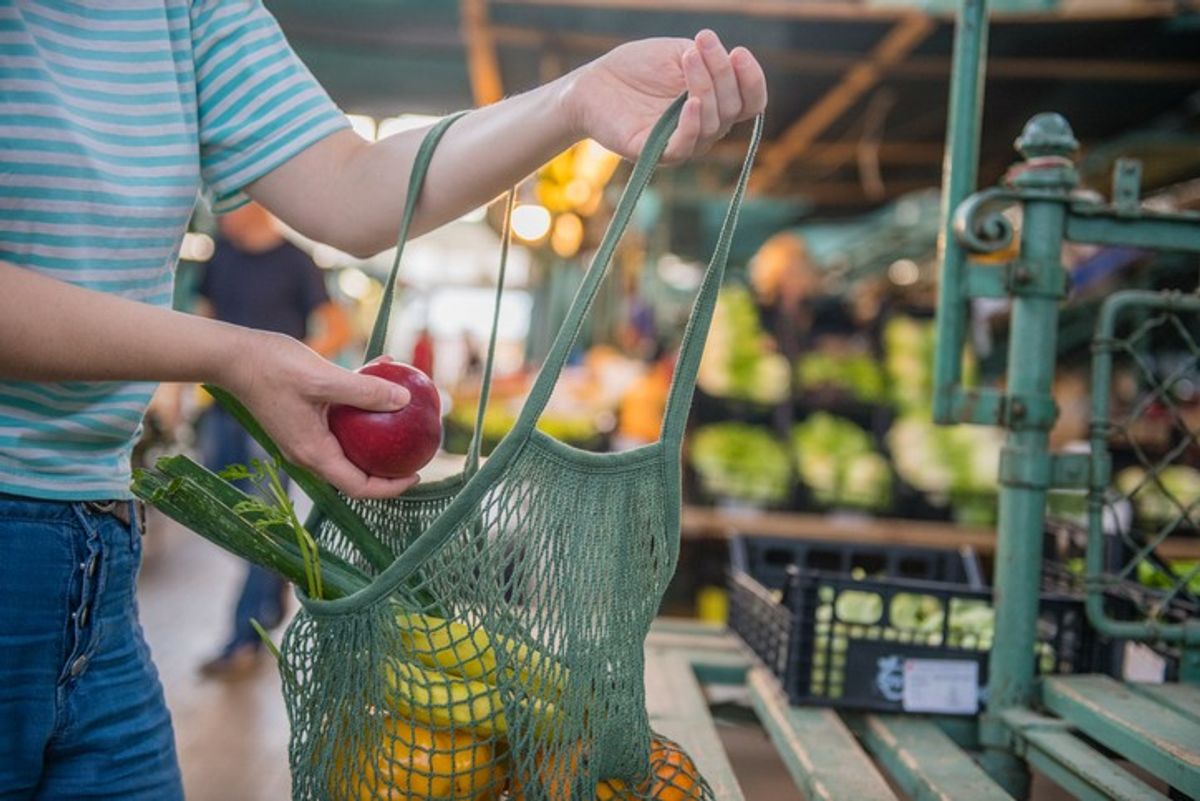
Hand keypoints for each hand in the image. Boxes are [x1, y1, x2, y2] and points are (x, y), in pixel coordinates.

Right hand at [223, 332, 419, 498]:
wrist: (233, 356)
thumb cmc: (273, 368)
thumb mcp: (324, 379)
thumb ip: (364, 391)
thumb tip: (404, 401)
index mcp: (313, 453)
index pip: (359, 486)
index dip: (390, 487)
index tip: (416, 475)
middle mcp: (309, 451)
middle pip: (356, 472)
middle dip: (388, 465)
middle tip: (415, 450)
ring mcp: (305, 436)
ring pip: (350, 445)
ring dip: (376, 433)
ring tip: (404, 414)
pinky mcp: (303, 419)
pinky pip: (340, 421)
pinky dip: (360, 406)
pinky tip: (379, 375)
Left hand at [565, 30, 766, 163]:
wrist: (594, 83)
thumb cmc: (637, 67)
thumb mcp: (678, 53)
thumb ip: (708, 60)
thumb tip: (731, 64)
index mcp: (714, 105)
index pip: (750, 103)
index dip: (752, 80)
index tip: (738, 52)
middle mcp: (703, 128)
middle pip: (732, 109)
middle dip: (722, 72)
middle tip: (702, 41)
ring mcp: (680, 143)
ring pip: (711, 126)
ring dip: (706, 87)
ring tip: (690, 57)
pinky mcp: (654, 152)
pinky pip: (683, 148)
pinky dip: (691, 126)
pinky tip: (690, 103)